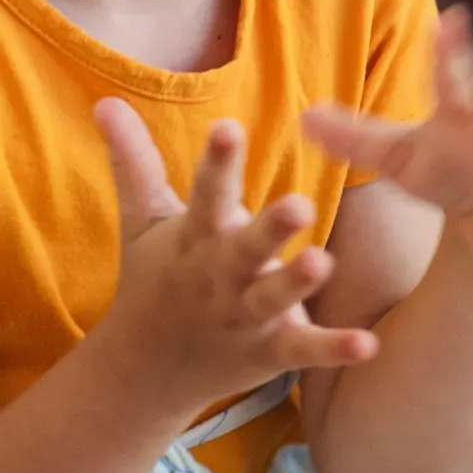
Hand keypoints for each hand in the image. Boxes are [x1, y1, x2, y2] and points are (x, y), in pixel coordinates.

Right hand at [92, 105, 376, 412]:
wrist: (144, 371)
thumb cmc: (156, 279)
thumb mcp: (142, 221)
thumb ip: (134, 161)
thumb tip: (105, 101)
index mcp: (194, 238)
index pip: (205, 194)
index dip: (217, 162)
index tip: (229, 127)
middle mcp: (218, 276)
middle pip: (244, 249)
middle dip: (270, 228)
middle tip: (300, 203)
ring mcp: (243, 317)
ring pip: (272, 298)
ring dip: (297, 283)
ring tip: (325, 262)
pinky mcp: (268, 352)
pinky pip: (302, 350)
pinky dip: (333, 349)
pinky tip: (367, 344)